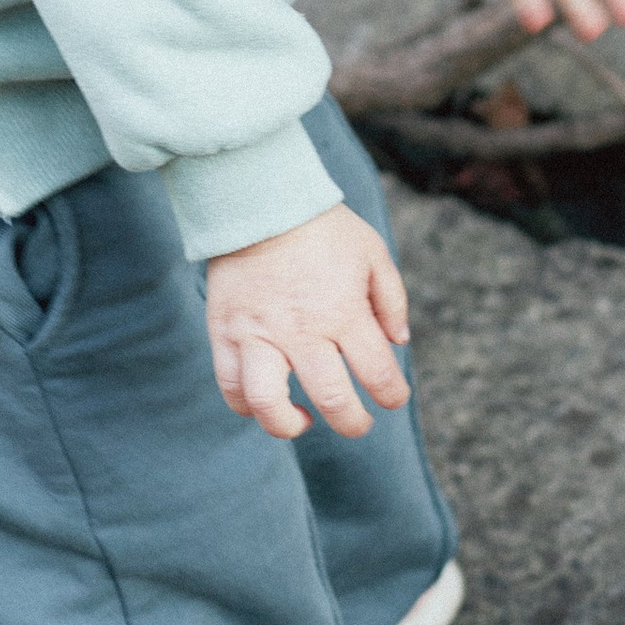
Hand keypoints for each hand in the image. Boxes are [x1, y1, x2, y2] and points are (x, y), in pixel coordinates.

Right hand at [204, 201, 411, 442]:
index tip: (392, 398)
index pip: (378, 373)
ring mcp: (259, 335)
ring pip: (269, 405)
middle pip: (331, 399)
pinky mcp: (225, 333)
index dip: (392, 395)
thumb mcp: (372, 252)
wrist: (259, 199)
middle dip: (352, 423)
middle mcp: (302, 330)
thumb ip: (391, 300)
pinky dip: (246, 405)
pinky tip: (265, 401)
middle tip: (357, 423)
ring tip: (302, 421)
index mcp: (344, 311)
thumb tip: (399, 342)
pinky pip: (231, 386)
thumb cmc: (322, 227)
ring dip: (290, 425)